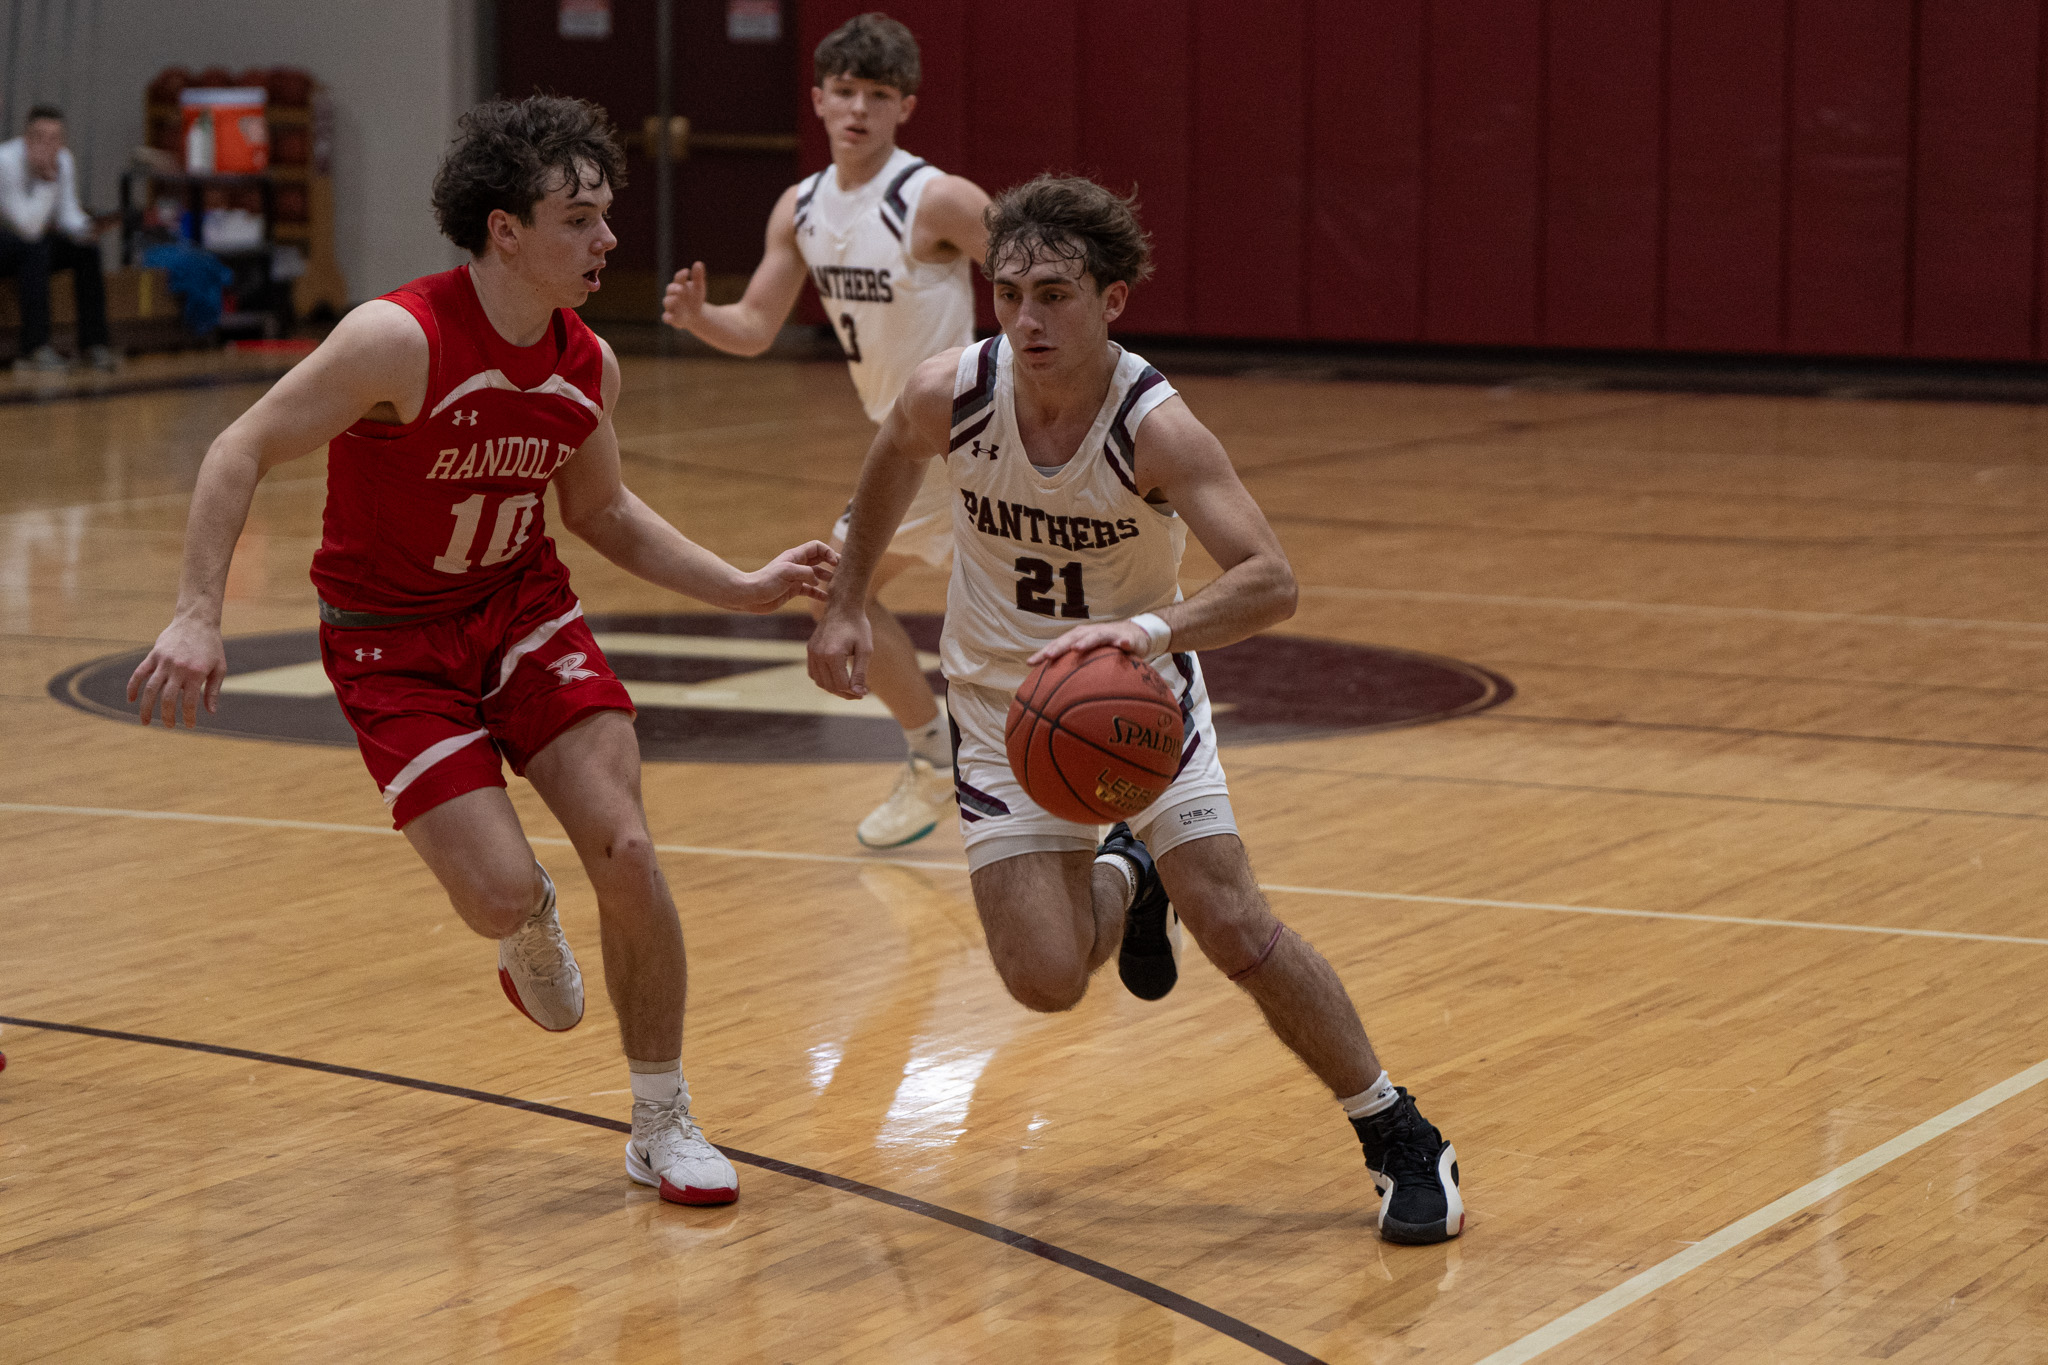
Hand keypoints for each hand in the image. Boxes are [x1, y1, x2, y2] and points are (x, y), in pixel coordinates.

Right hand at [126, 616, 226, 726]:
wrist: (197, 621)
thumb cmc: (211, 646)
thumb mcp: (219, 668)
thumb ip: (213, 690)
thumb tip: (210, 712)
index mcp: (196, 673)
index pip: (189, 702)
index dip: (188, 716)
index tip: (188, 725)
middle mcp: (178, 669)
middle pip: (167, 699)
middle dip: (166, 716)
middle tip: (168, 726)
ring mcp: (164, 661)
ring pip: (150, 689)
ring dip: (145, 708)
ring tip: (145, 722)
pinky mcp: (153, 655)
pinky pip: (139, 673)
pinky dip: (132, 687)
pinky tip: (131, 700)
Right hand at [661, 261, 708, 329]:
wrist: (695, 315)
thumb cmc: (694, 298)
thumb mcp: (698, 288)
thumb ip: (698, 277)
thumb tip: (699, 263)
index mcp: (679, 285)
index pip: (678, 278)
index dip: (681, 275)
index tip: (687, 271)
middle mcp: (672, 295)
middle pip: (670, 289)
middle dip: (675, 288)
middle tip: (681, 288)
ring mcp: (671, 306)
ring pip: (667, 302)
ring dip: (672, 301)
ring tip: (677, 300)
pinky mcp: (671, 318)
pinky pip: (666, 317)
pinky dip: (668, 317)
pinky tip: (671, 317)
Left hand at [731, 540, 837, 612]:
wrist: (750, 596)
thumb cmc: (765, 581)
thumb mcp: (787, 572)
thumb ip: (806, 572)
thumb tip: (818, 579)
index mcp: (795, 557)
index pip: (817, 548)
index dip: (828, 552)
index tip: (836, 563)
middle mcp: (797, 565)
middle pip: (819, 560)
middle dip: (832, 564)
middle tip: (844, 572)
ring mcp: (796, 578)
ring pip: (817, 576)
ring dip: (827, 579)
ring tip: (838, 586)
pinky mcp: (793, 590)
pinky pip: (810, 590)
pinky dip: (819, 594)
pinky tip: (827, 599)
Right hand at [807, 605, 872, 698]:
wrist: (843, 606)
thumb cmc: (858, 626)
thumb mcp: (865, 650)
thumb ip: (861, 673)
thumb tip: (859, 693)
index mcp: (833, 655)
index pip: (841, 684)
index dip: (853, 693)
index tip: (864, 694)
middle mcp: (818, 655)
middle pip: (830, 686)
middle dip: (844, 693)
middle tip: (858, 694)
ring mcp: (812, 652)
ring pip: (820, 682)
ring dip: (833, 688)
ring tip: (848, 688)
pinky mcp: (810, 649)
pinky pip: (813, 672)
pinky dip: (823, 680)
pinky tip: (836, 679)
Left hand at [1027, 618, 1150, 666]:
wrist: (1133, 634)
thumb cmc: (1105, 648)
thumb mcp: (1088, 658)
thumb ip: (1074, 671)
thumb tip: (1053, 693)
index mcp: (1078, 638)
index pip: (1058, 645)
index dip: (1044, 653)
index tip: (1029, 663)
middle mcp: (1089, 634)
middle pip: (1072, 638)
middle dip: (1060, 646)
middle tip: (1049, 656)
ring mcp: (1107, 634)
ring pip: (1096, 636)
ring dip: (1087, 642)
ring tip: (1078, 648)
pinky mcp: (1125, 637)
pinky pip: (1125, 640)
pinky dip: (1124, 641)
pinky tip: (1124, 644)